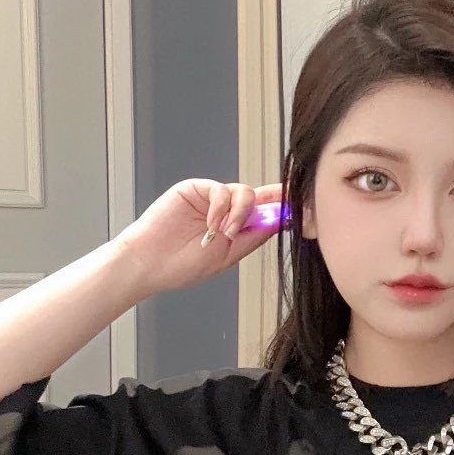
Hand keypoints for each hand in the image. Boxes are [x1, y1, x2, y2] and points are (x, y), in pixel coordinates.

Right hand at [113, 178, 286, 295]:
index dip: (284, 207)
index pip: (266, 212)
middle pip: (259, 197)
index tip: (304, 206)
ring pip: (243, 192)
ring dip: (239, 213)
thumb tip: (283, 220)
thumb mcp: (228, 254)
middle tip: (278, 211)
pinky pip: (220, 189)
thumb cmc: (182, 265)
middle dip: (270, 204)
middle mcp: (227, 210)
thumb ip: (254, 236)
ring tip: (225, 233)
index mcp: (237, 227)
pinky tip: (212, 225)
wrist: (149, 264)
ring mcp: (211, 198)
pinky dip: (221, 207)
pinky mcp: (195, 189)